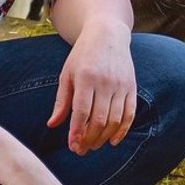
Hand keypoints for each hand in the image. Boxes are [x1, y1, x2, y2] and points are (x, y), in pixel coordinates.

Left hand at [47, 20, 135, 154]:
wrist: (107, 34)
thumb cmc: (82, 56)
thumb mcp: (67, 74)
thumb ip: (61, 101)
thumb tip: (52, 125)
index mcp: (86, 77)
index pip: (82, 111)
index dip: (77, 132)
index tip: (72, 146)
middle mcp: (105, 82)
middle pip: (99, 120)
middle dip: (89, 139)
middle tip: (81, 150)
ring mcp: (121, 85)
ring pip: (114, 120)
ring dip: (104, 138)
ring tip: (92, 145)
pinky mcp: (132, 87)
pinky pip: (129, 114)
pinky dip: (122, 131)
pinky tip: (113, 141)